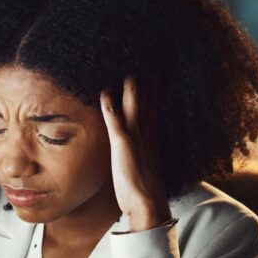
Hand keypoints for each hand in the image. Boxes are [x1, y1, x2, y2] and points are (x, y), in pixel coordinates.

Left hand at [100, 76, 170, 231]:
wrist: (148, 206)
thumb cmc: (144, 188)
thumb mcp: (144, 162)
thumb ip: (140, 147)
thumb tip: (132, 141)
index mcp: (153, 133)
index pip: (153, 100)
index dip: (151, 82)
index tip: (148, 64)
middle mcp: (147, 130)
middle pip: (147, 94)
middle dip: (142, 74)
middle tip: (137, 51)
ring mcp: (136, 135)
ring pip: (134, 100)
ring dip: (128, 81)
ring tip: (120, 61)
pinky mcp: (124, 144)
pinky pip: (116, 118)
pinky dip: (110, 103)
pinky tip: (104, 89)